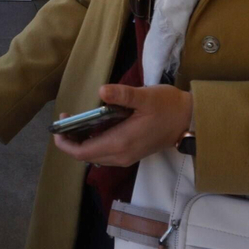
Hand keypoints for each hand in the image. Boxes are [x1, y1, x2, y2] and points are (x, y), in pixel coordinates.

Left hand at [52, 84, 191, 168]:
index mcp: (121, 143)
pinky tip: (94, 126)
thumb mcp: (146, 96)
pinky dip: (94, 142)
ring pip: (95, 156)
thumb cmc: (168, 106)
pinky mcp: (131, 153)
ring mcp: (126, 157)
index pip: (83, 152)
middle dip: (71, 140)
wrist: (189, 120)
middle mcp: (121, 155)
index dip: (66, 142)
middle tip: (67, 119)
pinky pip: (105, 153)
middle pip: (86, 156)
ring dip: (82, 142)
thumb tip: (102, 91)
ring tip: (77, 121)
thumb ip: (123, 95)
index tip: (58, 127)